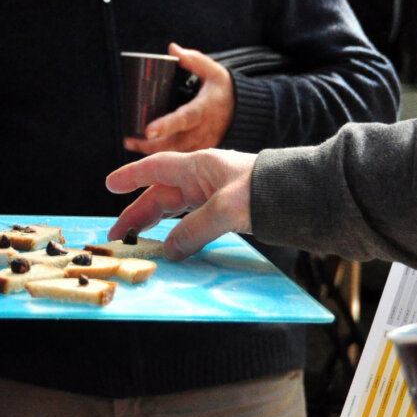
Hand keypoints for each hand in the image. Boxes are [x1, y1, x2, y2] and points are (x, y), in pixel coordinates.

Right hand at [105, 149, 256, 259]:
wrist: (307, 196)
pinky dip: (179, 232)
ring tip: (139, 242)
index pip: (156, 168)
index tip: (109, 185)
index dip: (131, 176)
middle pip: (163, 194)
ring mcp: (217, 194)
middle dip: (138, 213)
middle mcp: (205, 178)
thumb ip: (194, 230)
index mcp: (200, 165)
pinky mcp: (230, 211)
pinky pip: (194, 221)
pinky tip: (173, 245)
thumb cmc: (268, 191)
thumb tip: (170, 251)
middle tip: (118, 235)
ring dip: (157, 225)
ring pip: (177, 209)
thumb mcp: (226, 209)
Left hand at [123, 44, 234, 154]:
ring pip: (178, 155)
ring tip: (132, 144)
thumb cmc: (226, 89)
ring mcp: (205, 143)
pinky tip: (146, 157)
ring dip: (154, 154)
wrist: (249, 113)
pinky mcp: (204, 151)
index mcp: (204, 108)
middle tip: (129, 140)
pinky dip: (166, 161)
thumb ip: (193, 59)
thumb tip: (172, 48)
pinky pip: (184, 160)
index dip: (166, 125)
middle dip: (150, 145)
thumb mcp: (213, 70)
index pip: (184, 118)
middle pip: (176, 143)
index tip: (147, 130)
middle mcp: (204, 130)